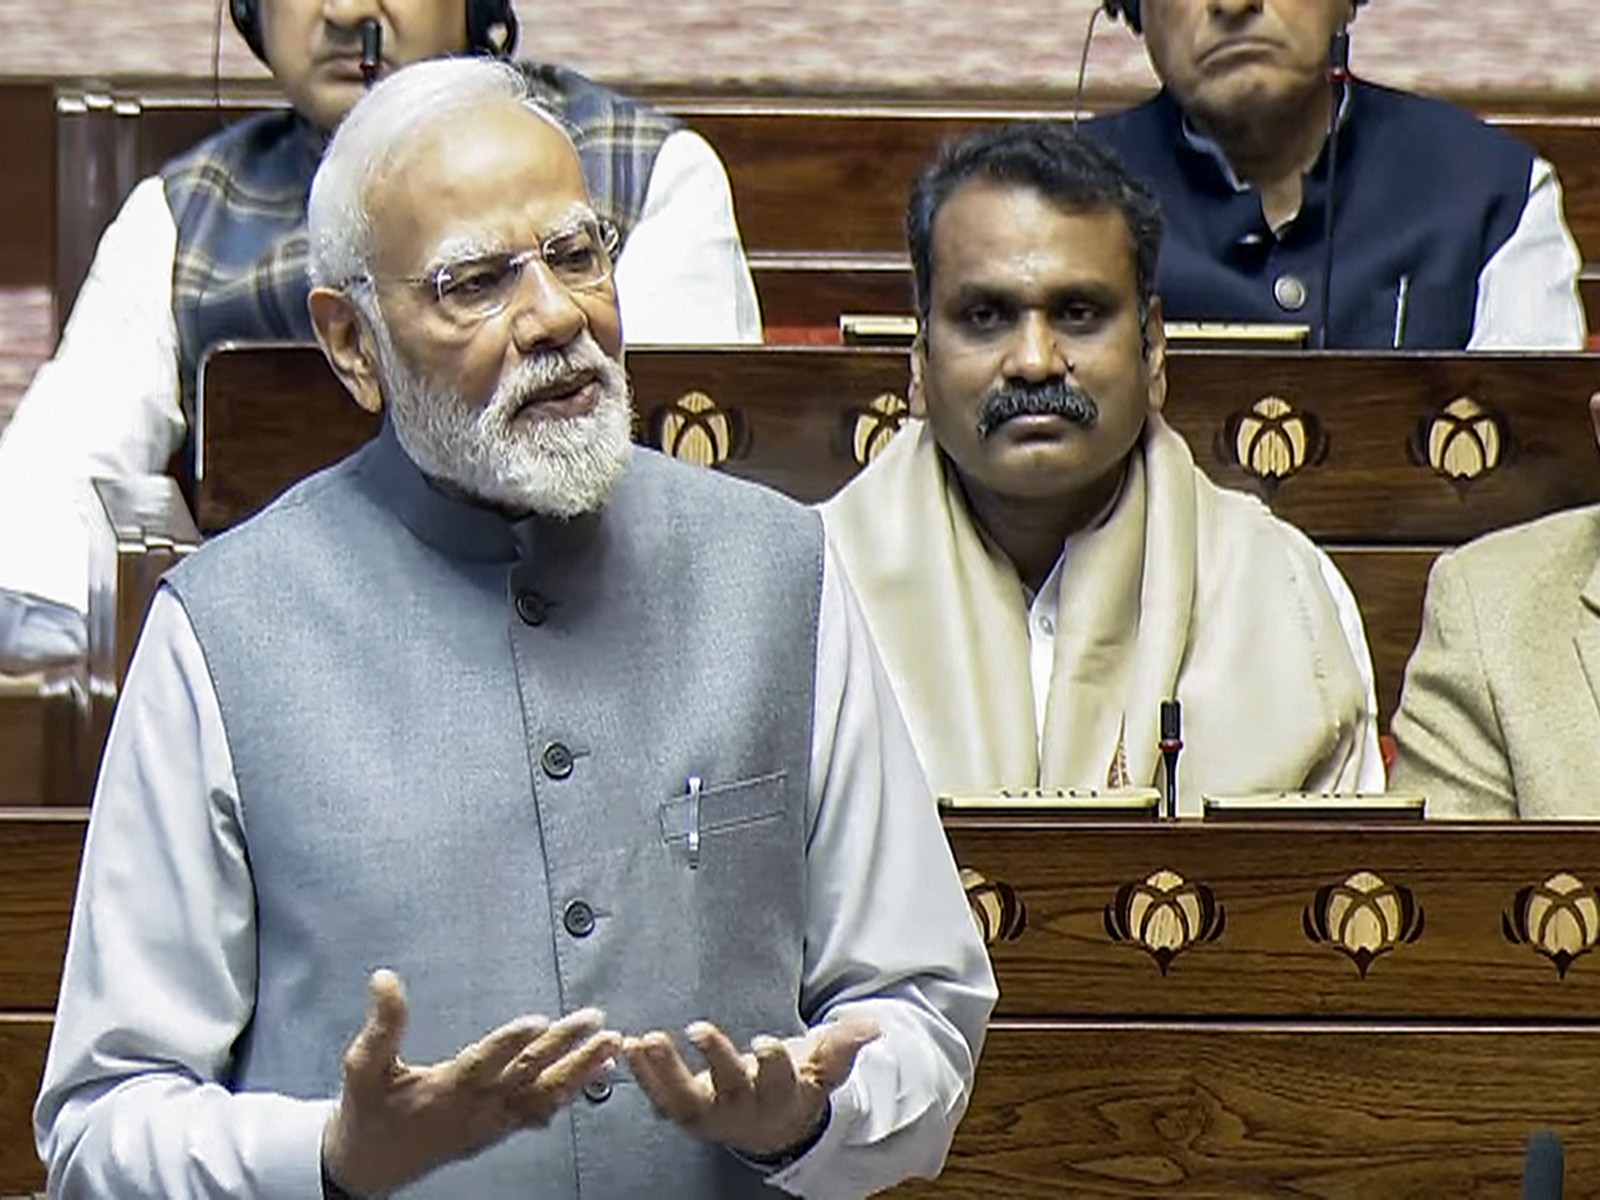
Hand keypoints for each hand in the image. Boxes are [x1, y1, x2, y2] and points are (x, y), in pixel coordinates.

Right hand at [322, 969, 621, 1196]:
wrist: (367, 1168)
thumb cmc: (367, 1113)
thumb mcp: (363, 1068)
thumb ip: (382, 1025)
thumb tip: (385, 978)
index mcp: (445, 1090)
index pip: (484, 1062)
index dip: (511, 1042)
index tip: (539, 1021)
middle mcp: (475, 1108)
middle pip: (526, 1074)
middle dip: (564, 1046)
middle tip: (595, 1021)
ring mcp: (491, 1122)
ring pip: (543, 1094)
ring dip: (580, 1069)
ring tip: (611, 1045)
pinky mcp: (497, 1130)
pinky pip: (540, 1112)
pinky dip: (571, 1093)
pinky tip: (597, 1076)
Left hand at [623, 1016, 879, 1158]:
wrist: (773, 1126)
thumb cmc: (797, 1085)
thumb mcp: (823, 1066)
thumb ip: (844, 1045)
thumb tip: (874, 1026)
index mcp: (781, 1094)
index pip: (779, 1078)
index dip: (772, 1061)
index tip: (765, 1042)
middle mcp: (744, 1107)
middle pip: (730, 1087)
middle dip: (715, 1058)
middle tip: (698, 1028)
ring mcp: (712, 1113)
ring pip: (686, 1099)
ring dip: (663, 1070)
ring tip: (646, 1040)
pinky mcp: (686, 1112)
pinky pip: (660, 1098)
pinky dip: (642, 1075)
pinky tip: (627, 1048)